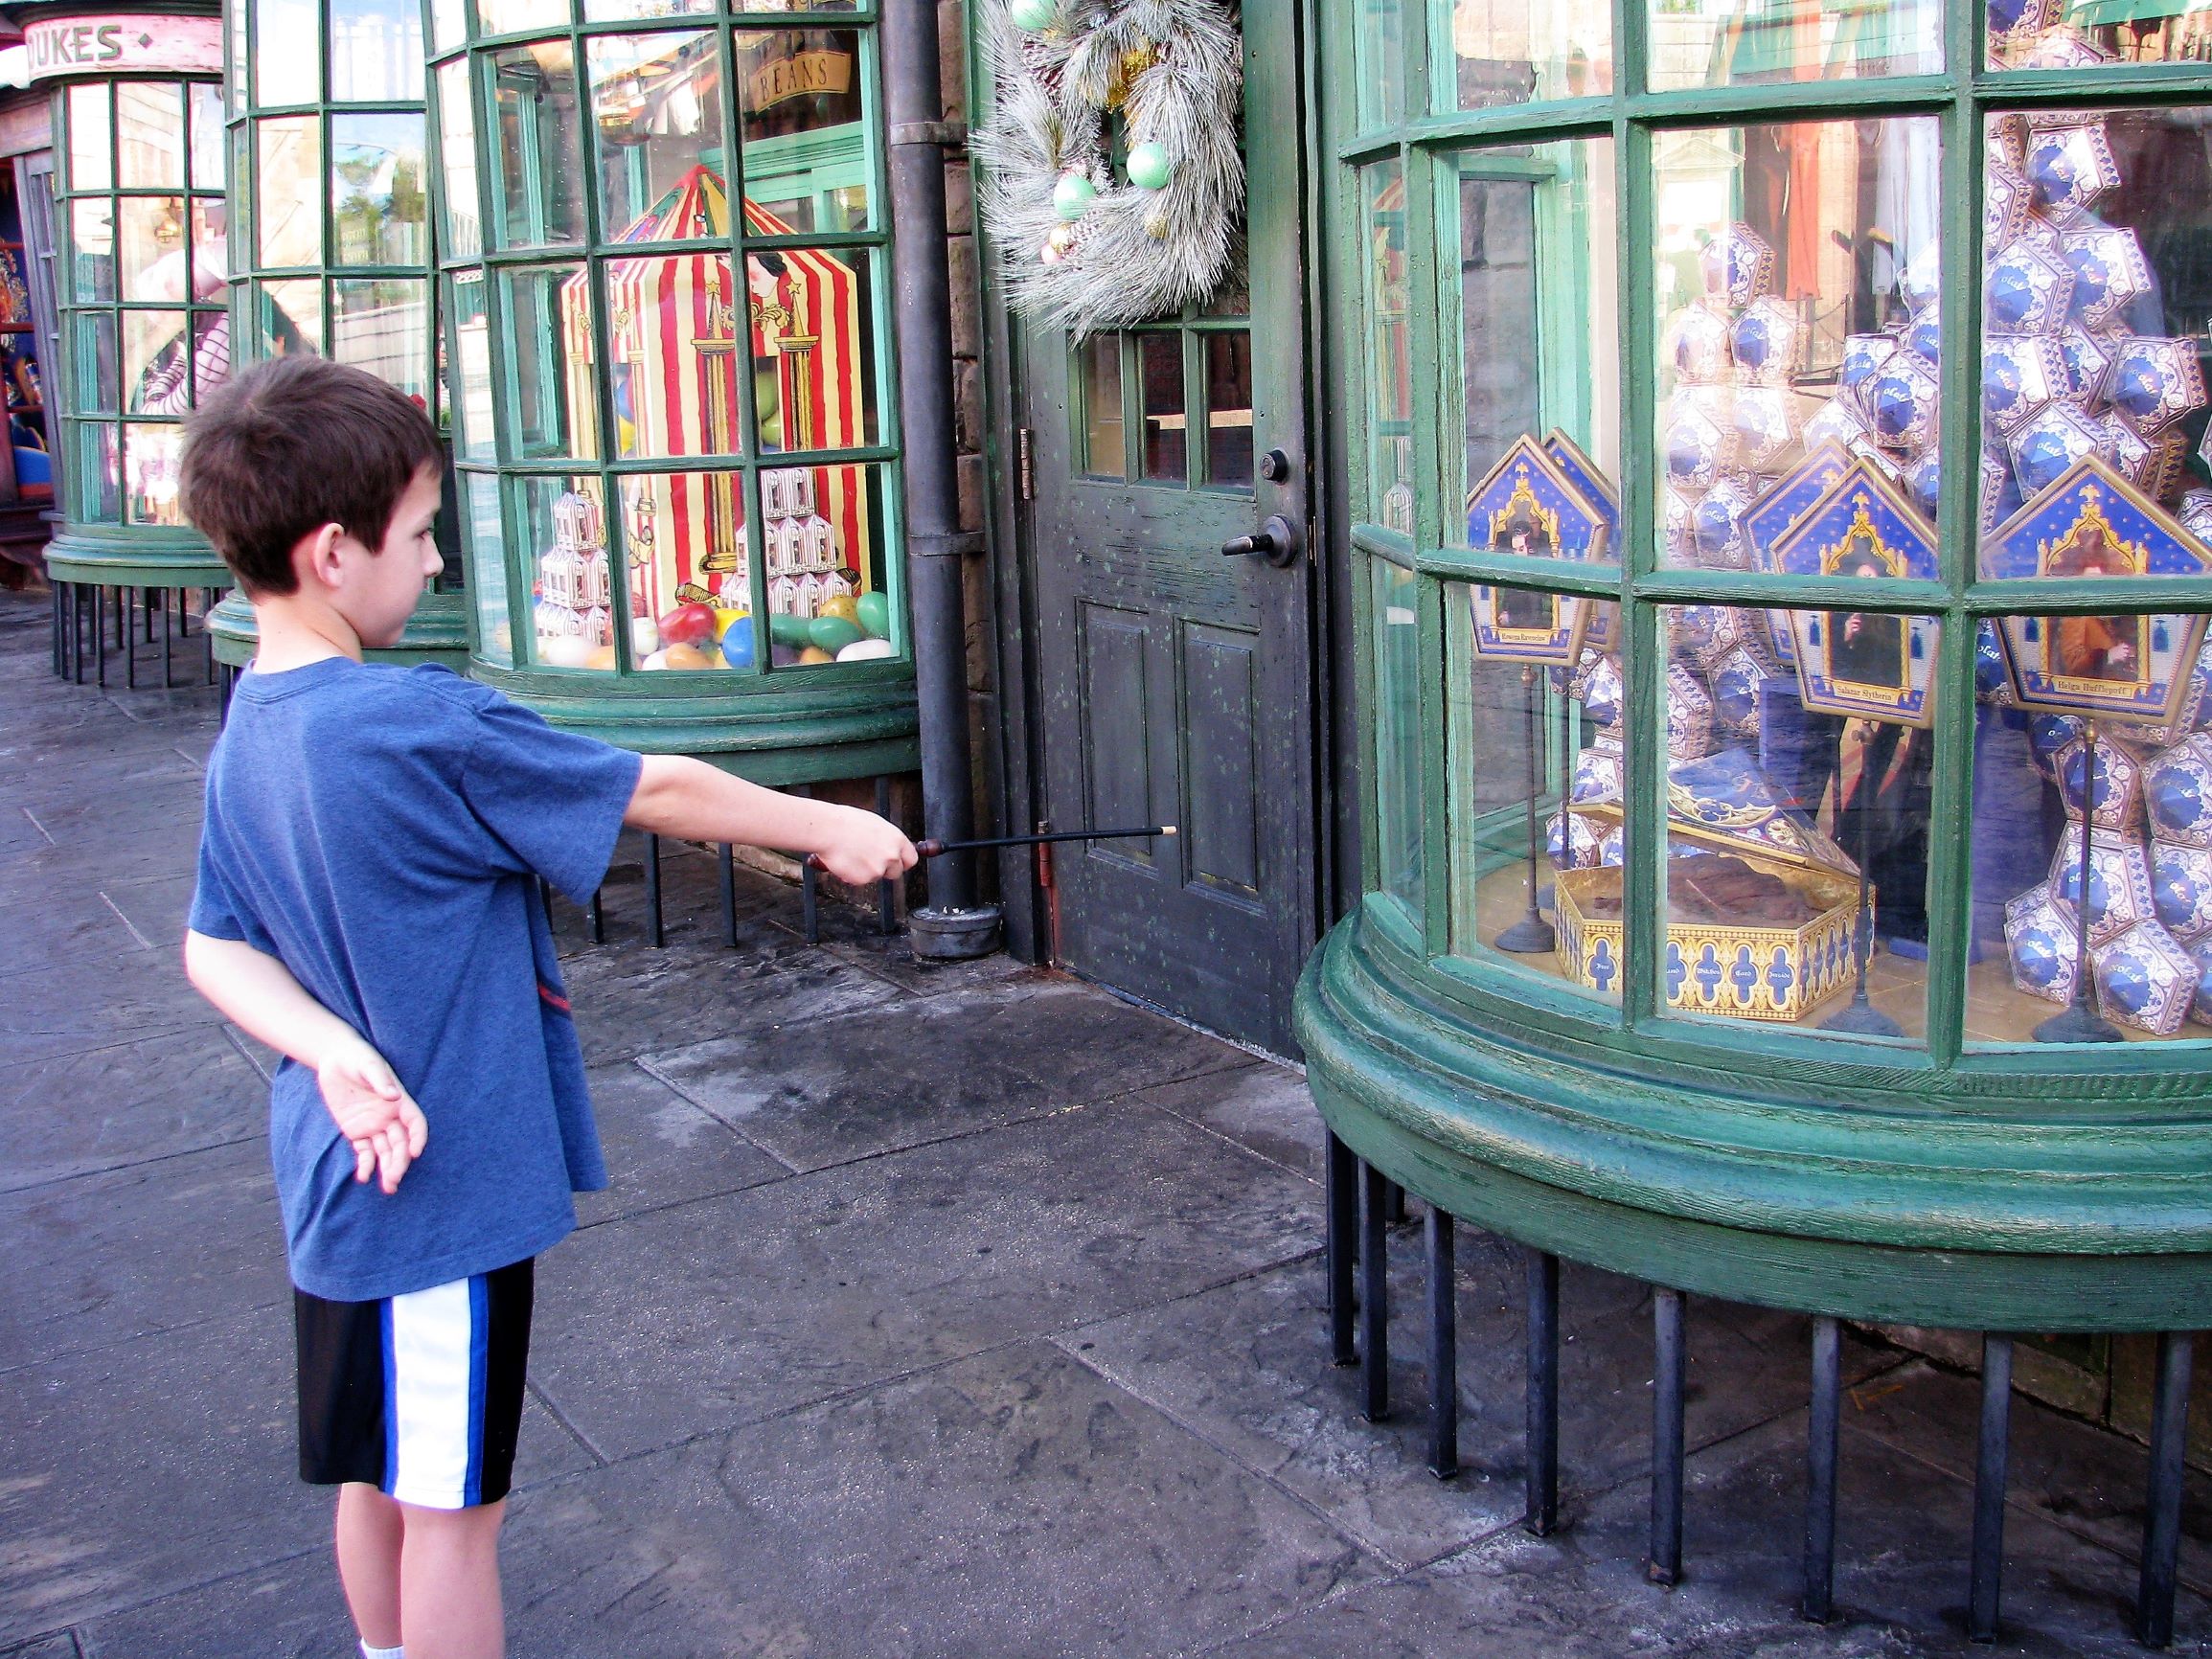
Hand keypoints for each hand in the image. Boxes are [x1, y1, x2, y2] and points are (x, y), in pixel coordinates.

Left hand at [317, 1034, 428, 1194]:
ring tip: (388, 1187)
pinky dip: (365, 1164)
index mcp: (399, 1101)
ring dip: (388, 1168)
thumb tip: (393, 1095)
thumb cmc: (357, 1057)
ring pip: (385, 1152)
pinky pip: (364, 1151)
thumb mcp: (368, 1065)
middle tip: (394, 1179)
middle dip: (400, 1162)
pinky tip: (363, 1176)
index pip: (415, 1123)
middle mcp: (389, 1117)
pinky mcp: (356, 1130)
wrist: (335, 1059)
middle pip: (400, 1143)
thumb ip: (380, 1080)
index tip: (414, 1153)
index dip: (418, 1138)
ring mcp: (373, 1125)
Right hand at [811, 804, 917, 886]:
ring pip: (876, 876)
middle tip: (870, 861)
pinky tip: (847, 861)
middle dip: (885, 869)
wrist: (828, 830)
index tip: (897, 863)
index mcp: (897, 840)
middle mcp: (891, 856)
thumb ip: (887, 839)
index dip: (902, 862)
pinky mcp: (863, 879)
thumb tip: (889, 846)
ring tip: (853, 855)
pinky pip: (860, 881)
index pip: (911, 859)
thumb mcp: (876, 824)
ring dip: (866, 871)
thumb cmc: (846, 823)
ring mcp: (878, 870)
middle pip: (896, 872)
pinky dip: (853, 875)